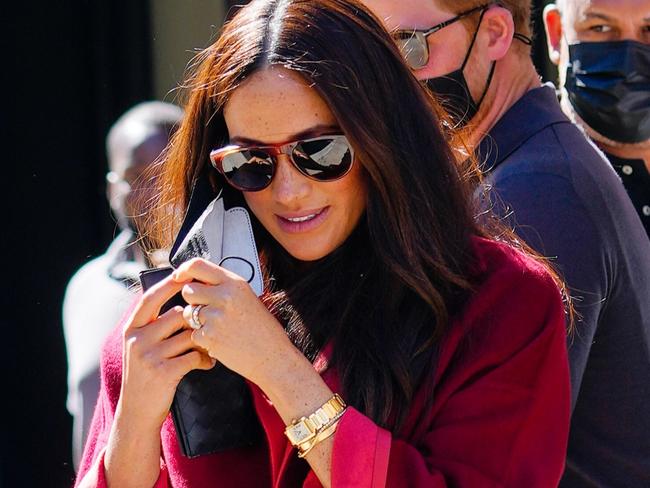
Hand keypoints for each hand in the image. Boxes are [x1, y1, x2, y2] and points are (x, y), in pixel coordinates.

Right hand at [119, 275, 215, 429]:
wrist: (137, 411)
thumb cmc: (146, 375)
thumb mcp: (141, 347)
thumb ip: (154, 325)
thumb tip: (181, 301)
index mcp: (132, 329)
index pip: (151, 298)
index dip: (170, 284)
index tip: (187, 276)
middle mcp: (137, 339)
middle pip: (177, 315)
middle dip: (196, 320)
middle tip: (209, 326)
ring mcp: (149, 356)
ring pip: (189, 335)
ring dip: (204, 341)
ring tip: (209, 347)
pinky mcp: (163, 372)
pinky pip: (194, 356)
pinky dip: (205, 359)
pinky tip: (207, 363)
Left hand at [173, 258, 295, 386]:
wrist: (272, 356)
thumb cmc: (262, 329)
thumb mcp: (247, 297)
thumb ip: (223, 287)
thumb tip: (199, 280)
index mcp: (234, 283)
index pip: (197, 265)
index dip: (183, 270)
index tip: (179, 276)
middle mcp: (224, 296)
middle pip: (188, 290)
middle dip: (192, 300)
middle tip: (206, 309)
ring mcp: (216, 317)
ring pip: (188, 313)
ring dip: (196, 321)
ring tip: (218, 327)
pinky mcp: (210, 336)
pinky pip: (193, 334)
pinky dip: (203, 339)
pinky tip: (220, 340)